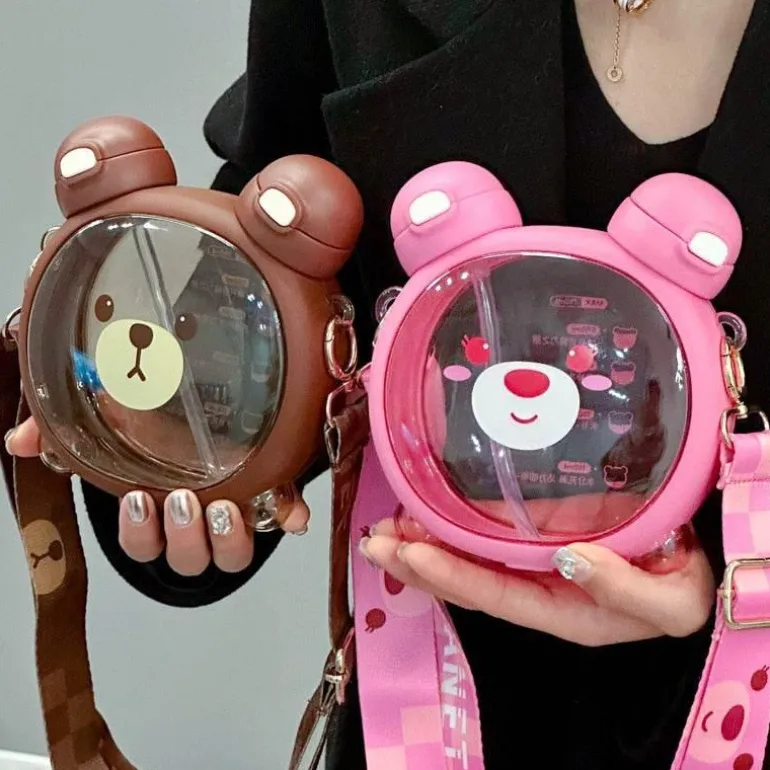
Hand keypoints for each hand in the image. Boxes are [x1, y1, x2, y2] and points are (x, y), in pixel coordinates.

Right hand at [5, 417, 308, 575]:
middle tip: (182, 502)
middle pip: (186, 558)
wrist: (205, 412)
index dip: (141, 533)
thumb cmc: (158, 428)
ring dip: (227, 539)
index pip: (142, 544)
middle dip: (182, 537)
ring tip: (225, 507)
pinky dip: (289, 517)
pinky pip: (284, 519)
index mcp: (157, 513)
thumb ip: (66, 432)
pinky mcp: (271, 498)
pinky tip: (292, 513)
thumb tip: (22, 439)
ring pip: (230, 556)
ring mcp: (235, 517)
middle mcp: (195, 523)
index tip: (139, 499)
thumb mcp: (110, 425)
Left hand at [361, 518, 714, 644]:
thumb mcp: (667, 601)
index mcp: (561, 610)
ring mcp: (533, 558)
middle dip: (418, 562)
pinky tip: (425, 509)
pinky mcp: (538, 531)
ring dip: (425, 539)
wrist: (694, 563)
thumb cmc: (682, 589)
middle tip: (375, 542)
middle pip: (467, 578)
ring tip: (386, 527)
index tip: (410, 554)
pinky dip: (454, 520)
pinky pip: (489, 529)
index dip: (451, 575)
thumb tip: (570, 559)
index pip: (494, 594)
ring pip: (469, 553)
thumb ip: (621, 586)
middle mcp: (537, 586)